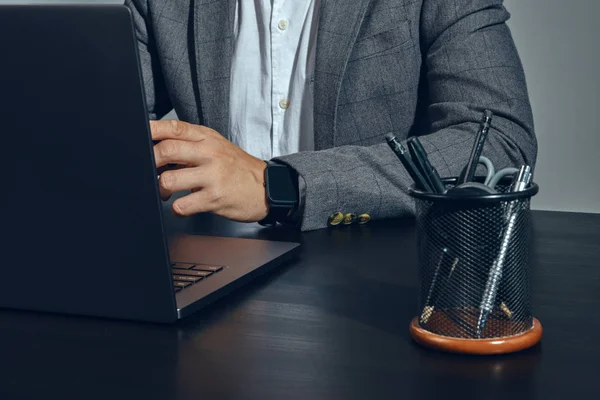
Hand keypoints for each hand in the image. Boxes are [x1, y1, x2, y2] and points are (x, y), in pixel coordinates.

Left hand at [150, 120, 268, 222]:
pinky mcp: (214, 198)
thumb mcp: (218, 146)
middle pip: (166, 151)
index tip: (137, 137)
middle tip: (152, 171)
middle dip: (151, 163)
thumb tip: (160, 147)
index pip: (173, 127)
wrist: (267, 187)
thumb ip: (192, 143)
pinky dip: (176, 209)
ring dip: (161, 188)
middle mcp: (209, 153)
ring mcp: (212, 176)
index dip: (151, 131)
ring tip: (166, 192)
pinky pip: (182, 205)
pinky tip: (183, 206)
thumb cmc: (239, 169)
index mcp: (207, 138)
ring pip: (169, 180)